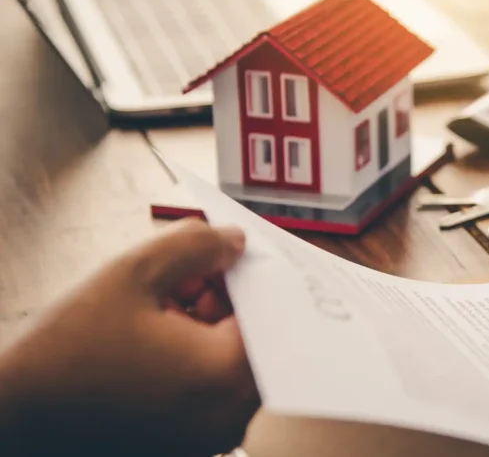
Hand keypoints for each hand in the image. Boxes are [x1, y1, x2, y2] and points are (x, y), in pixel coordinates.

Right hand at [0, 218, 259, 456]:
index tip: (222, 255)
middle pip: (256, 337)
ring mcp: (212, 437)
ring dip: (207, 327)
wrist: (14, 424)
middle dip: (225, 300)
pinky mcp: (191, 444)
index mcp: (227, 376)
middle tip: (181, 280)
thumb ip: (195, 246)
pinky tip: (151, 342)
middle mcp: (231, 417)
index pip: (271, 311)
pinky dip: (194, 358)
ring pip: (232, 362)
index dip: (246, 276)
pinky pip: (212, 389)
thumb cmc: (66, 355)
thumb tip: (236, 242)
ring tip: (157, 311)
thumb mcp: (131, 274)